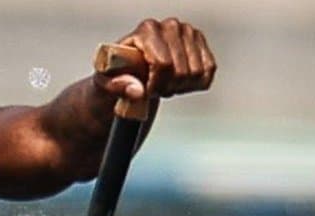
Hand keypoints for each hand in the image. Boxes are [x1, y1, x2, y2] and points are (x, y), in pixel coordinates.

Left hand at [94, 17, 215, 103]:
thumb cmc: (116, 73)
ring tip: (164, 84)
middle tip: (154, 88)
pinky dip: (195, 84)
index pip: (163, 64)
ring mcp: (188, 33)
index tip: (146, 90)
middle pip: (180, 71)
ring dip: (180, 86)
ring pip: (196, 73)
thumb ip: (117, 86)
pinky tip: (178, 82)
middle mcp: (170, 26)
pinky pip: (208, 72)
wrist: (130, 72)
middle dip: (167, 87)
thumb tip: (137, 90)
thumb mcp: (105, 81)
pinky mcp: (201, 44)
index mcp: (147, 30)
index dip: (156, 85)